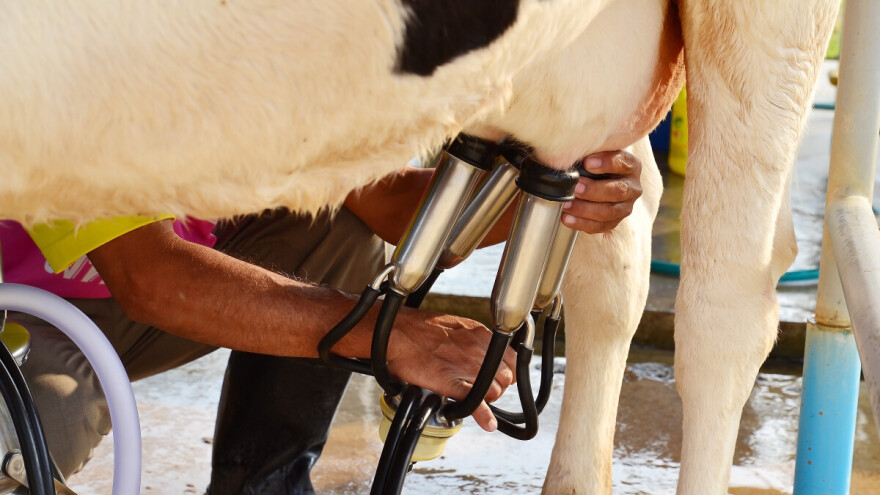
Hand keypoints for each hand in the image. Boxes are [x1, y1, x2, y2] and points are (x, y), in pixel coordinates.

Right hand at [386, 307, 516, 431]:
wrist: (395, 333)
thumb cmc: (419, 329)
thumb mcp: (457, 326)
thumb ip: (474, 341)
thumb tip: (482, 353)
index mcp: (481, 335)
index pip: (513, 361)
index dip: (506, 373)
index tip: (498, 378)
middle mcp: (478, 350)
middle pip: (505, 379)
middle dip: (496, 387)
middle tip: (481, 390)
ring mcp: (466, 367)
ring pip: (494, 391)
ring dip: (486, 399)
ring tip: (471, 398)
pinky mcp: (451, 382)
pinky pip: (475, 401)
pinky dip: (483, 415)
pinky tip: (487, 423)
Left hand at [561, 150, 642, 232]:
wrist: (600, 181)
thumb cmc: (596, 164)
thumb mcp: (596, 154)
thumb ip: (589, 152)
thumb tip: (570, 154)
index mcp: (631, 165)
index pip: (623, 163)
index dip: (606, 163)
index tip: (587, 163)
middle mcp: (633, 187)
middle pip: (619, 191)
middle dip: (594, 190)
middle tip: (576, 188)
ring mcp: (625, 207)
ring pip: (609, 211)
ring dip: (586, 209)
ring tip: (567, 205)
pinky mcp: (614, 221)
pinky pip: (600, 226)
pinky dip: (582, 223)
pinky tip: (567, 218)